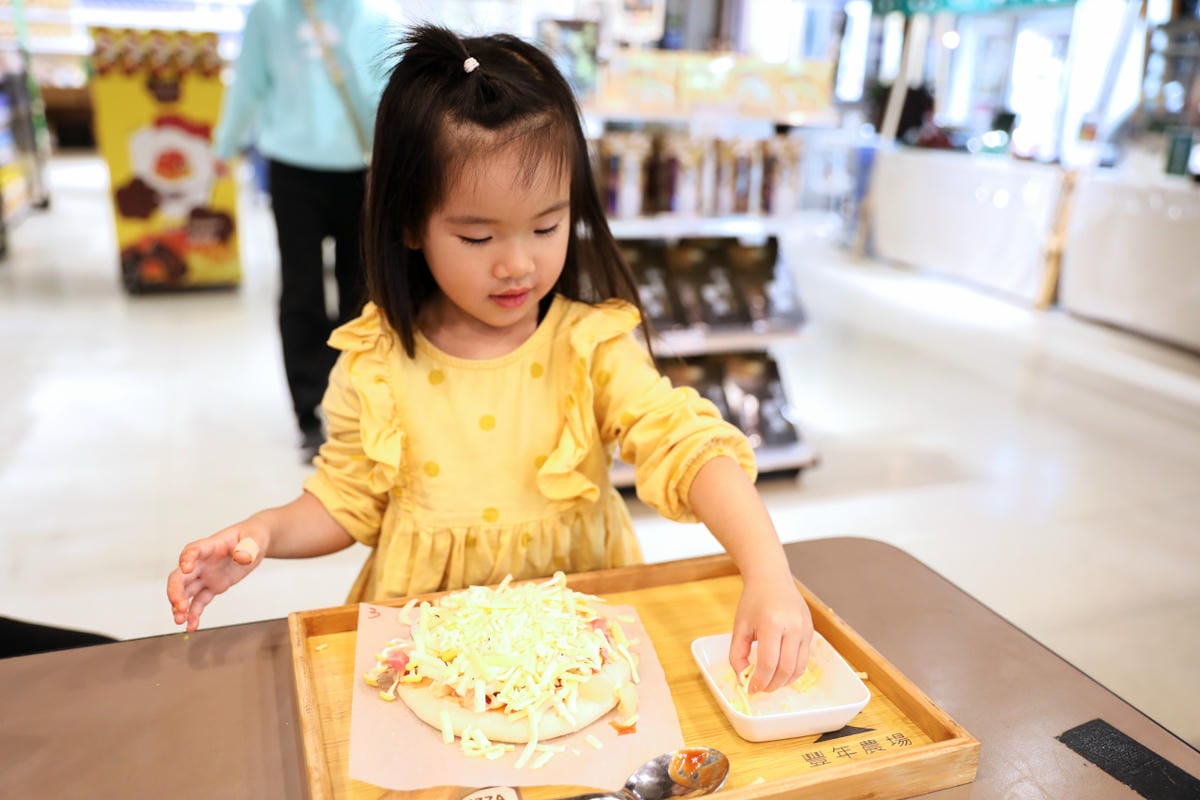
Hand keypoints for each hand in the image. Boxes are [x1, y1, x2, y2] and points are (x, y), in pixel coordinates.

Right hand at [166, 520, 267, 631]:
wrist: (255, 543)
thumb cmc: (253, 536)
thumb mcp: (255, 538)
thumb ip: (248, 547)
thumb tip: (243, 557)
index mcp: (210, 546)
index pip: (193, 550)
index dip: (187, 558)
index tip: (185, 568)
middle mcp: (202, 562)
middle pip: (180, 576)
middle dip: (176, 591)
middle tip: (179, 606)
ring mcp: (205, 575)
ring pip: (186, 591)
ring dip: (180, 606)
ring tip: (180, 622)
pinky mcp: (212, 587)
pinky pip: (199, 601)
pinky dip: (194, 613)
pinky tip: (192, 626)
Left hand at [729, 572, 813, 693]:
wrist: (771, 579)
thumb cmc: (753, 601)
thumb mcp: (739, 626)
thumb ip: (737, 654)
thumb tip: (742, 679)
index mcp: (772, 623)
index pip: (769, 663)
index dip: (759, 681)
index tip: (751, 689)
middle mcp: (793, 627)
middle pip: (786, 669)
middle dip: (772, 685)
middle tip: (760, 689)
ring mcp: (805, 629)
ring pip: (799, 668)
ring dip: (784, 681)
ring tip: (770, 683)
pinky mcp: (811, 632)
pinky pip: (804, 659)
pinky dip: (792, 671)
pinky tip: (780, 672)